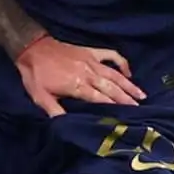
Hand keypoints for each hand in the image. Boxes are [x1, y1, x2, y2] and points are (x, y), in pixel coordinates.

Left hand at [15, 34, 145, 116]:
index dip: (114, 107)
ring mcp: (91, 60)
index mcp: (77, 85)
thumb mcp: (40, 97)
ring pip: (115, 74)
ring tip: (141, 94)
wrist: (32, 48)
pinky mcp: (90, 51)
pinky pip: (111, 55)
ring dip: (129, 84)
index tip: (127, 115)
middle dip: (127, 98)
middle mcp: (88, 73)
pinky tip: (128, 71)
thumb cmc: (35, 75)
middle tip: (140, 108)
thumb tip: (66, 125)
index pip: (100, 98)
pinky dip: (121, 62)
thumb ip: (54, 111)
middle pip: (112, 87)